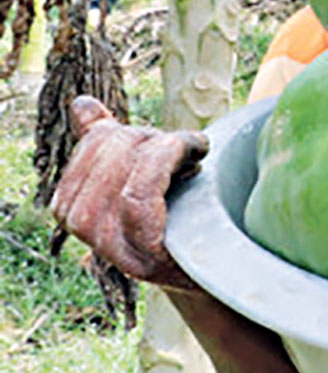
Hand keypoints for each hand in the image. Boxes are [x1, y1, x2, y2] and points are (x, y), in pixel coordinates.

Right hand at [50, 97, 208, 289]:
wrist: (214, 268)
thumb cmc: (176, 213)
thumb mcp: (138, 171)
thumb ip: (106, 142)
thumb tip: (81, 104)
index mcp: (69, 201)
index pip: (96, 140)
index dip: (140, 131)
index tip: (170, 143)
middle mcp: (79, 224)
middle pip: (114, 148)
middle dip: (157, 140)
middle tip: (190, 150)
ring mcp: (107, 243)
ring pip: (131, 166)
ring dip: (172, 151)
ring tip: (196, 158)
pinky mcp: (140, 256)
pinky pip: (140, 195)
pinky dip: (173, 162)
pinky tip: (198, 157)